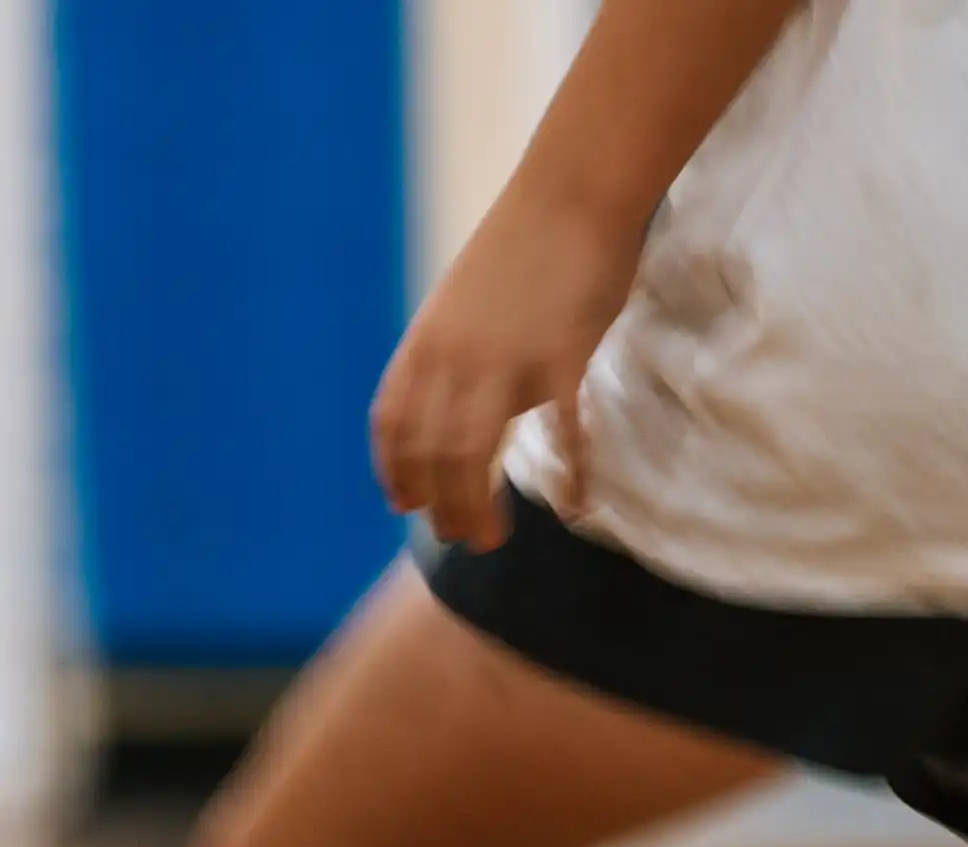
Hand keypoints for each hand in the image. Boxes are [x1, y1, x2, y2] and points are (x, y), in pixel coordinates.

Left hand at [370, 187, 642, 548]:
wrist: (572, 188)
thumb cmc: (524, 244)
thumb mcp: (461, 301)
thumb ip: (451, 354)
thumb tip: (457, 406)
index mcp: (424, 344)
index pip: (393, 426)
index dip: (394, 472)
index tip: (403, 505)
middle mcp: (452, 359)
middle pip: (429, 455)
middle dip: (438, 506)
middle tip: (459, 537)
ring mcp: (504, 360)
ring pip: (472, 457)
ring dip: (476, 508)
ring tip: (489, 538)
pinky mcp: (562, 356)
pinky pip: (562, 431)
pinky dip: (569, 474)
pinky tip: (574, 506)